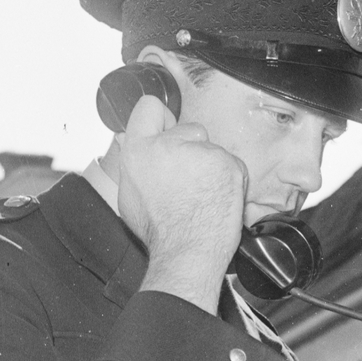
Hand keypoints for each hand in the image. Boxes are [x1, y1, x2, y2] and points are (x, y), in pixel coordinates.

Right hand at [115, 94, 246, 313]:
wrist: (188, 252)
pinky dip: (229, 180)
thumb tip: (132, 142)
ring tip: (202, 198)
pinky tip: (217, 200)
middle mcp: (169, 145)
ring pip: (212, 150)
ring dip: (211, 168)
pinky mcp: (228, 163)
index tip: (167, 129)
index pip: (149, 107)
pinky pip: (232, 165)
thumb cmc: (160, 232)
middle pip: (189, 129)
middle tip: (188, 181)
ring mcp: (202, 152)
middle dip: (191, 148)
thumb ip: (135, 163)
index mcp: (139, 150)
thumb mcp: (130, 195)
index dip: (161, 119)